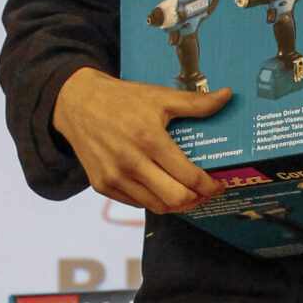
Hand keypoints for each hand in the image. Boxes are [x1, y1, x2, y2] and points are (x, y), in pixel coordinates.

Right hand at [52, 67, 231, 212]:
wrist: (75, 103)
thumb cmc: (121, 99)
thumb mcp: (159, 96)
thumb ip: (195, 103)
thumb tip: (227, 96)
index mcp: (149, 139)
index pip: (189, 177)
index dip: (210, 186)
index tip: (218, 186)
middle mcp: (131, 162)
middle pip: (176, 199)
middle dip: (197, 200)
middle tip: (206, 192)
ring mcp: (114, 177)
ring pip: (157, 206)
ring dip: (177, 204)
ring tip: (187, 193)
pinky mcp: (102, 185)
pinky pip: (137, 203)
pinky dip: (154, 200)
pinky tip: (162, 188)